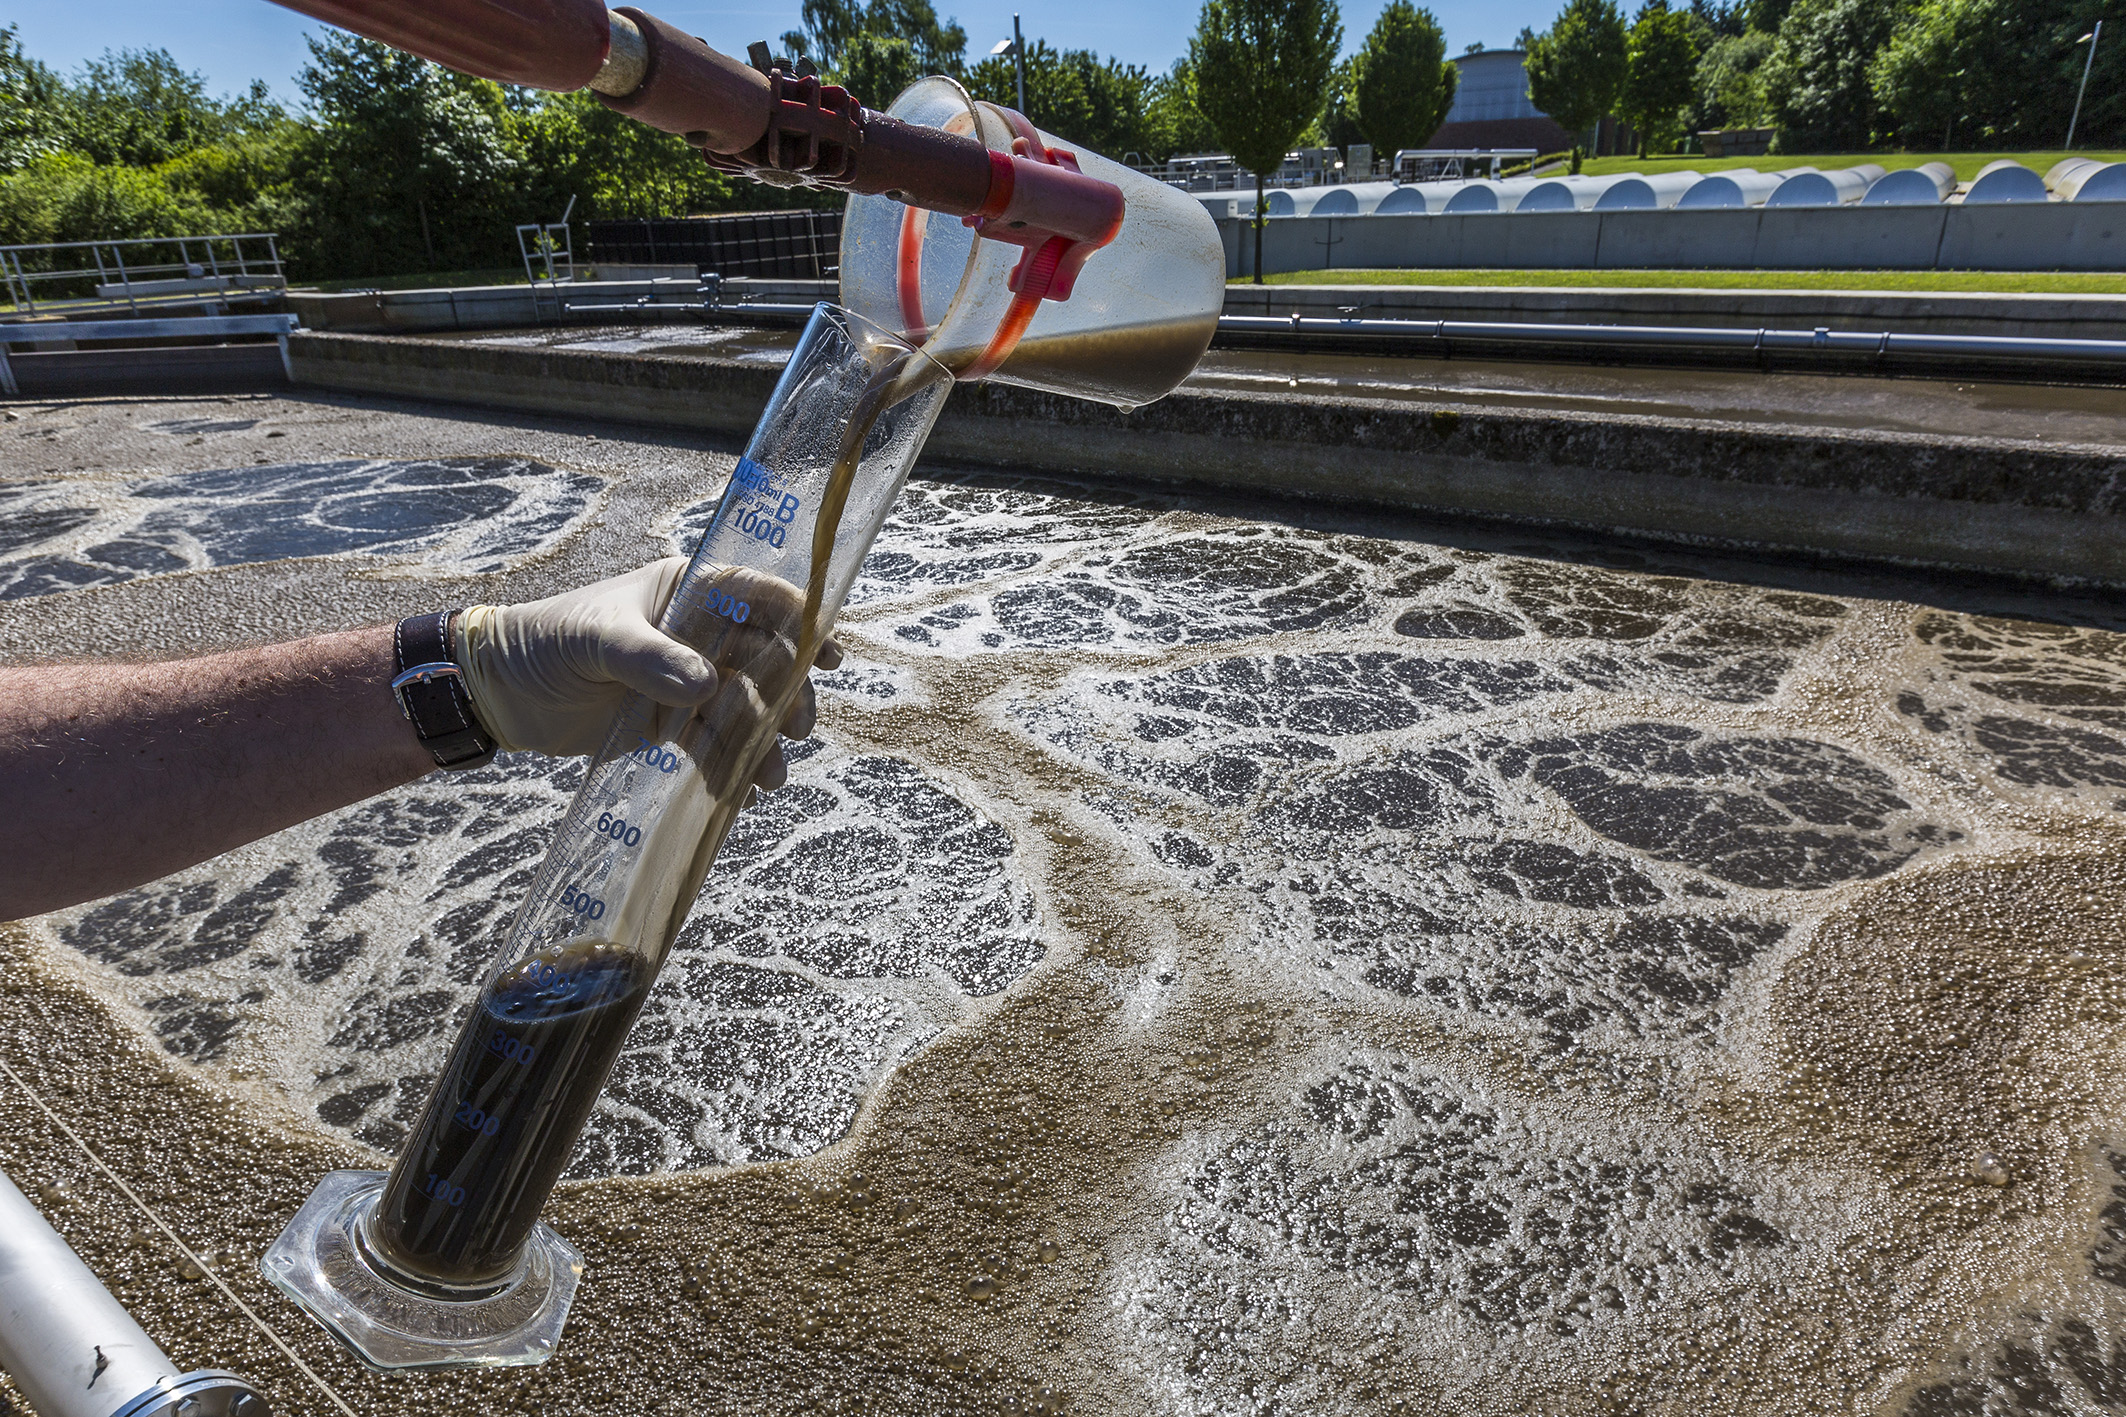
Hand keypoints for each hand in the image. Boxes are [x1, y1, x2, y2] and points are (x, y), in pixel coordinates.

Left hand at [453, 558, 841, 788]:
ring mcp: (685, 679)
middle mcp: (696, 633)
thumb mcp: (594, 640)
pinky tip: (737, 795)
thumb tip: (706, 687)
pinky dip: (728, 767)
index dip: (799, 620)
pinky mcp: (669, 723)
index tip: (828, 653)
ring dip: (761, 742)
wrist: (497, 694)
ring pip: (744, 708)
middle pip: (764, 660)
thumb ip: (649, 659)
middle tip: (795, 730)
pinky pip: (712, 744)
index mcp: (684, 591)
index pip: (756, 596)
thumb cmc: (542, 643)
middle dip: (788, 695)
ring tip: (767, 779)